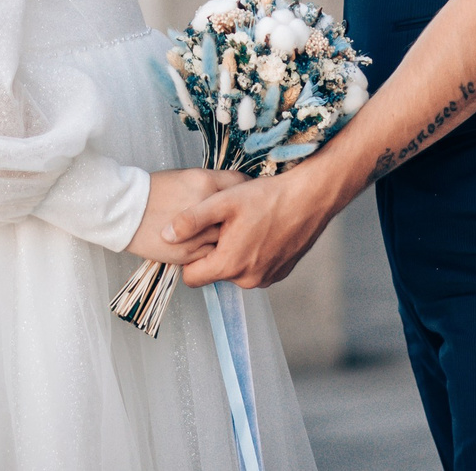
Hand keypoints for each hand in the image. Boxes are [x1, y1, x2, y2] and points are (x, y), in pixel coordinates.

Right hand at [125, 168, 242, 263]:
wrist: (123, 209)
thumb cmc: (151, 190)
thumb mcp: (183, 177)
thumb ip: (208, 186)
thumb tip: (229, 194)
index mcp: (204, 182)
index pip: (239, 182)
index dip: (245, 188)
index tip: (247, 192)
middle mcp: (205, 206)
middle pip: (238, 213)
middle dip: (240, 216)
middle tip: (242, 217)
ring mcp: (198, 232)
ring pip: (227, 238)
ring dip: (227, 237)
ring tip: (226, 236)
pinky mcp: (189, 253)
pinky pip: (212, 255)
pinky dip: (213, 252)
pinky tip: (207, 246)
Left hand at [170, 161, 353, 288]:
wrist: (311, 198)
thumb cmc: (267, 197)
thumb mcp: (223, 201)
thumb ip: (191, 220)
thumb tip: (164, 235)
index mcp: (229, 265)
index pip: (191, 278)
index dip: (188, 257)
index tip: (196, 237)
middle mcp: (248, 280)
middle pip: (214, 273)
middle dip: (213, 252)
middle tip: (223, 224)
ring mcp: (266, 279)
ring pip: (235, 271)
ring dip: (234, 253)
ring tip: (243, 224)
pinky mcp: (280, 273)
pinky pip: (255, 269)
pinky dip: (253, 254)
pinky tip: (259, 230)